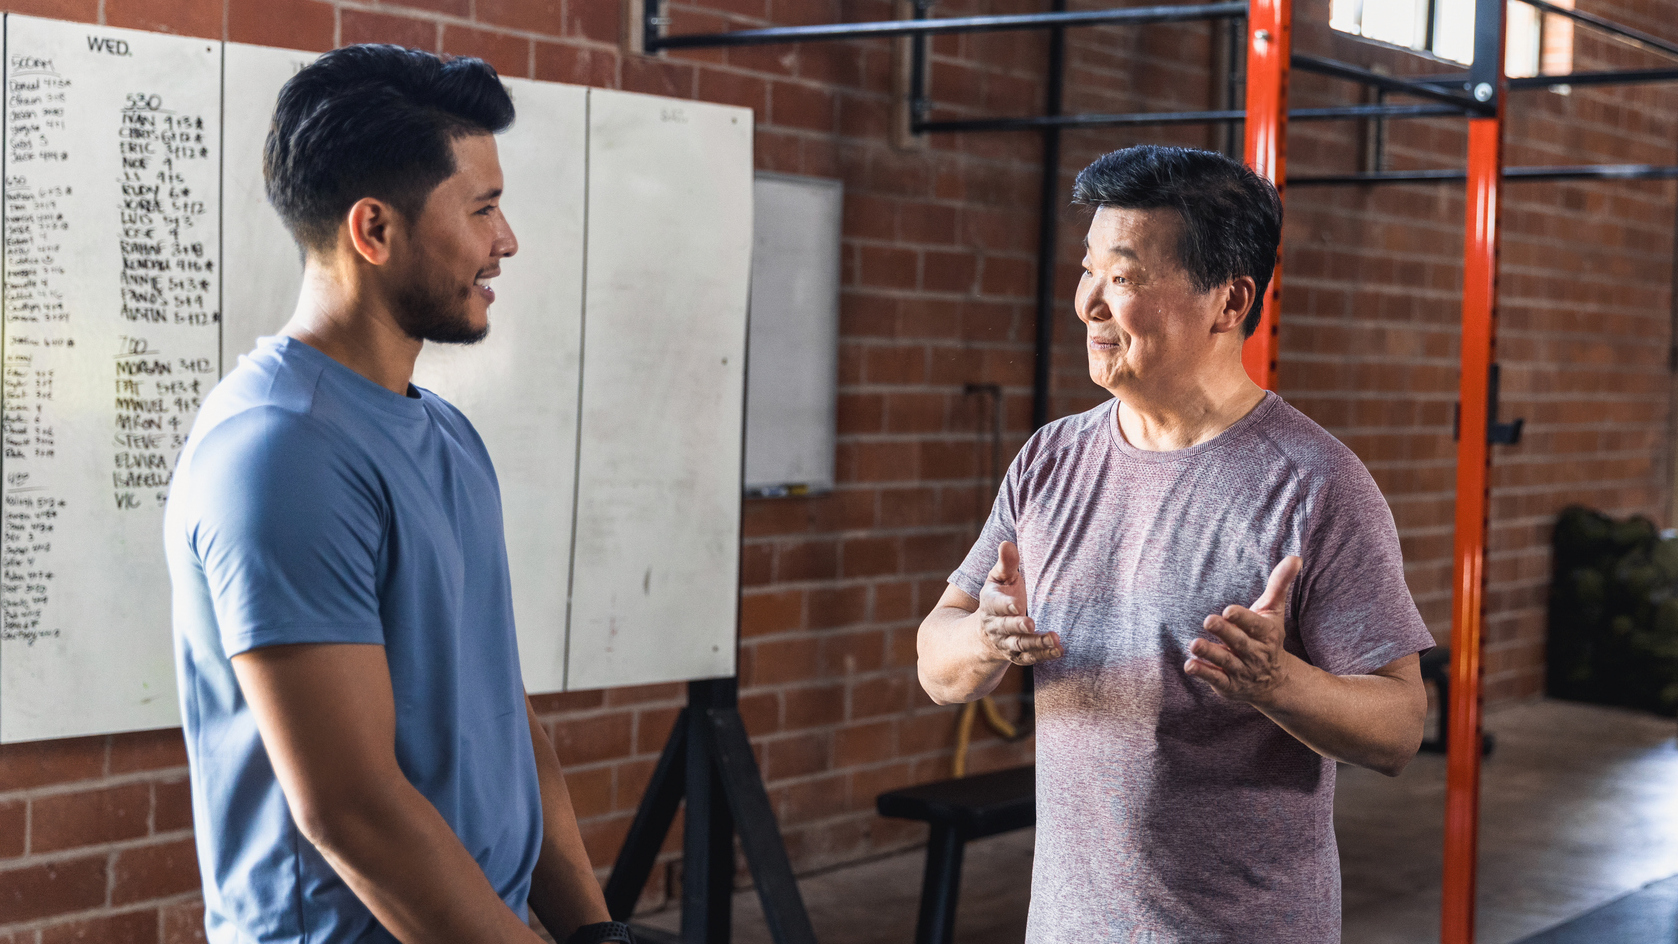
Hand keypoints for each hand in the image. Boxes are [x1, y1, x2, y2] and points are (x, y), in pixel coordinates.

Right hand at [977, 541, 1062, 665]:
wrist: (987, 632)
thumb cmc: (1000, 596)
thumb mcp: (999, 578)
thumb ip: (1005, 563)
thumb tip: (1007, 543)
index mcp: (990, 604)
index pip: (995, 605)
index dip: (1005, 605)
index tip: (1016, 604)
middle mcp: (996, 626)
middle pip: (1006, 628)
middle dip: (1018, 626)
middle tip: (1031, 624)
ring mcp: (1006, 642)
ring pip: (1020, 645)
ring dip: (1036, 644)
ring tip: (1054, 640)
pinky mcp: (1017, 655)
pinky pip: (1029, 658)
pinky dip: (1044, 656)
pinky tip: (1059, 650)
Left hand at [1184, 555, 1301, 704]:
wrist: (1274, 681)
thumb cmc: (1267, 637)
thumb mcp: (1273, 611)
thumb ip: (1279, 584)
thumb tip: (1296, 557)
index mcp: (1267, 634)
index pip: (1255, 625)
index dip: (1242, 618)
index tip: (1228, 610)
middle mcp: (1255, 654)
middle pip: (1239, 642)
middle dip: (1225, 632)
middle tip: (1208, 620)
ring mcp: (1242, 671)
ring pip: (1225, 662)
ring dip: (1210, 653)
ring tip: (1194, 644)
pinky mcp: (1229, 686)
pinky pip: (1216, 680)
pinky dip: (1204, 673)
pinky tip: (1190, 665)